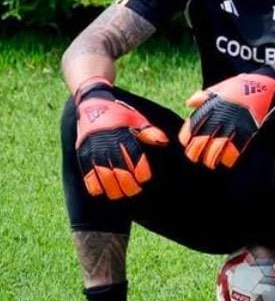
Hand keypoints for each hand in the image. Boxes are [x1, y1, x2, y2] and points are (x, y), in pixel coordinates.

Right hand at [74, 79, 168, 199]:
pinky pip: (87, 174)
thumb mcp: (137, 119)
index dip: (141, 171)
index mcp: (123, 135)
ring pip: (104, 175)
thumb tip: (165, 142)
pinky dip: (93, 185)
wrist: (92, 104)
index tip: (146, 178)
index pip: (135, 158)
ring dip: (112, 188)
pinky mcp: (82, 154)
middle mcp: (108, 144)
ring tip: (120, 195)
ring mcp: (93, 150)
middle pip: (120, 170)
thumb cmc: (120, 114)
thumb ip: (150, 132)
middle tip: (135, 191)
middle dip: (128, 184)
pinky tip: (101, 192)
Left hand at [179, 60, 274, 168]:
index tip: (187, 143)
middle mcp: (218, 119)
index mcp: (209, 108)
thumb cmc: (241, 86)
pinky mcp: (246, 133)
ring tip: (211, 163)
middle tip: (196, 158)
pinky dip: (229, 159)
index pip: (191, 129)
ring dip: (211, 160)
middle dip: (195, 153)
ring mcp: (232, 127)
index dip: (186, 139)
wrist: (265, 85)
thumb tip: (190, 103)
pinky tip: (226, 161)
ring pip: (215, 151)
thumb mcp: (219, 88)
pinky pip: (234, 151)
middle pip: (200, 143)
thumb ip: (203, 96)